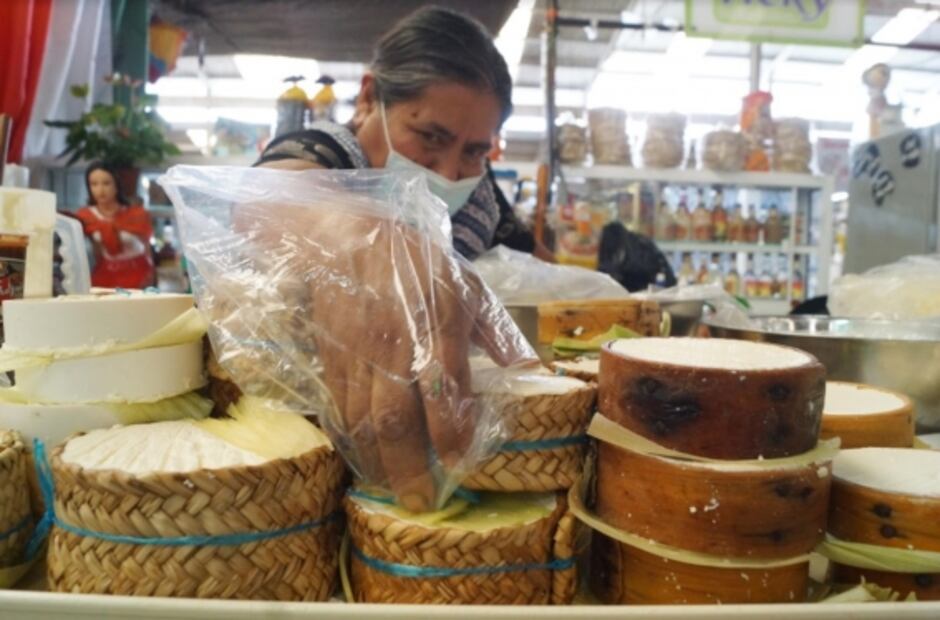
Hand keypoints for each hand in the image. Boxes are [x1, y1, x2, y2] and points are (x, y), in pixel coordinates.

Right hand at [229, 199, 533, 511]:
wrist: (342, 237)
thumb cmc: (415, 262)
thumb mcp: (466, 284)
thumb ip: (497, 331)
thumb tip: (529, 369)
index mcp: (434, 327)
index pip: (442, 393)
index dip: (450, 435)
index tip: (457, 464)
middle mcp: (392, 347)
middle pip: (395, 420)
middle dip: (407, 468)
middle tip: (420, 502)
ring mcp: (356, 355)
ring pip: (362, 422)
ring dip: (376, 463)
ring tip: (391, 490)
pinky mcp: (330, 359)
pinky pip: (339, 409)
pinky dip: (351, 440)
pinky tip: (363, 457)